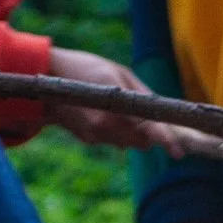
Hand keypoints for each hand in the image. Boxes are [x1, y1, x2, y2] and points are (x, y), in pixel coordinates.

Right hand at [43, 48, 178, 152]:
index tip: (178, 154)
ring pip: (127, 143)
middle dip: (146, 133)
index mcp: (116, 104)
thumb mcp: (118, 72)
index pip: (148, 127)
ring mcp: (95, 135)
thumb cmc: (85, 68)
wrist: (43, 77)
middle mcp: (106, 125)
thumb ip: (142, 95)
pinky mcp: (88, 139)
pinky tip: (97, 113)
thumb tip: (159, 116)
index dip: (166, 140)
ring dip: (129, 131)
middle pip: (141, 142)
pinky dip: (112, 130)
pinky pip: (111, 140)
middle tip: (138, 113)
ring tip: (111, 107)